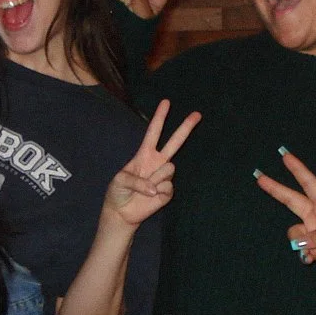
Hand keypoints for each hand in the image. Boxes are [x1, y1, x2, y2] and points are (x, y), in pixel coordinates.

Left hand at [104, 99, 201, 226]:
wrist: (122, 212)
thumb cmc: (118, 192)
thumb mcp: (120, 180)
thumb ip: (136, 180)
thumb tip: (155, 188)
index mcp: (144, 154)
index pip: (154, 132)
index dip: (160, 117)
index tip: (166, 102)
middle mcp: (157, 162)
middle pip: (175, 142)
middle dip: (186, 127)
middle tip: (198, 114)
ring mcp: (164, 176)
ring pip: (169, 169)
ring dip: (155, 179)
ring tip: (145, 188)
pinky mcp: (168, 192)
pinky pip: (168, 187)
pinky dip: (157, 193)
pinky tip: (151, 197)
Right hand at [253, 149, 315, 276]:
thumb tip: (298, 243)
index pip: (309, 183)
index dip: (297, 169)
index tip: (285, 156)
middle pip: (291, 200)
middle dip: (276, 189)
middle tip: (258, 176)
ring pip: (294, 232)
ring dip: (296, 241)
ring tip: (310, 251)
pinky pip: (300, 249)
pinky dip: (302, 255)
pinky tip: (310, 260)